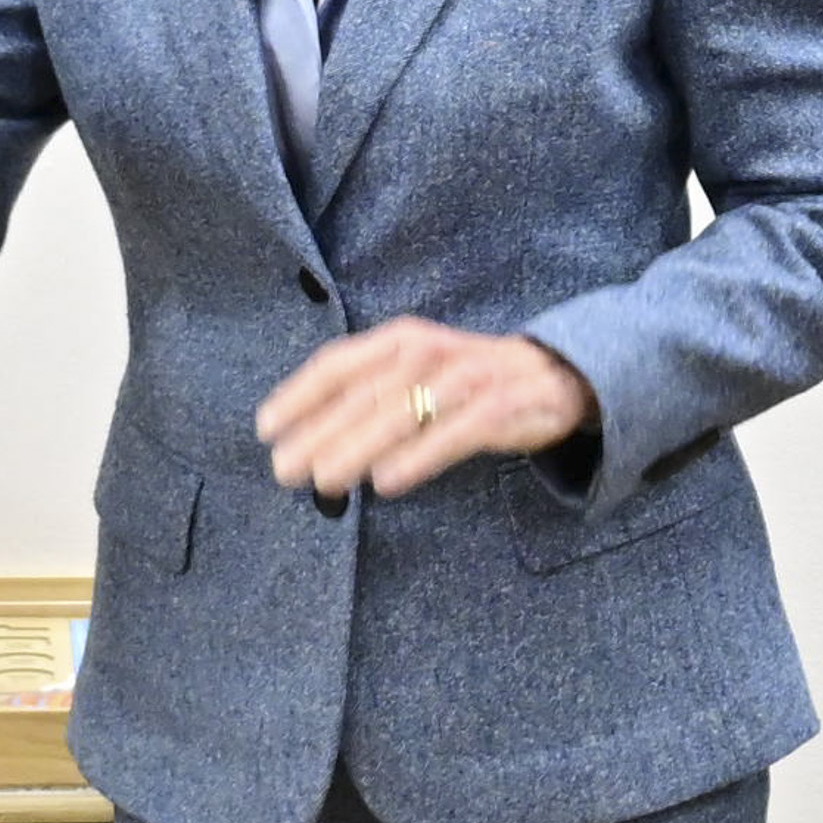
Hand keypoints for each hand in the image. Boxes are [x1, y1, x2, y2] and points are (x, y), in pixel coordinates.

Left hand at [253, 319, 598, 500]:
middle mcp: (429, 351)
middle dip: (319, 431)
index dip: (299, 394)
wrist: (557, 373)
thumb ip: (370, 396)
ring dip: (358, 446)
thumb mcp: (417, 373)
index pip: (339, 363)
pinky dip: (419, 456)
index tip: (266, 429)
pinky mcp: (501, 406)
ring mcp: (467, 378)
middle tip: (284, 469)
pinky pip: (454, 433)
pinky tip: (387, 483)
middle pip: (365, 393)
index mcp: (401, 339)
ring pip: (403, 412)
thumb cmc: (469, 381)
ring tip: (323, 480)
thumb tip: (309, 442)